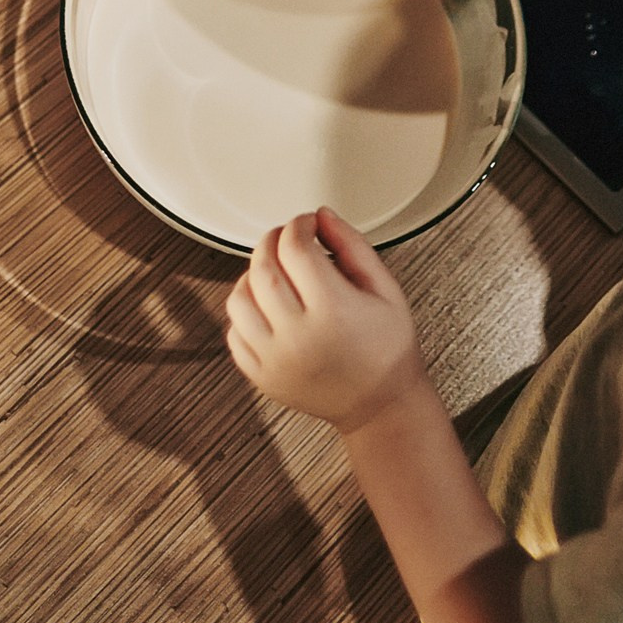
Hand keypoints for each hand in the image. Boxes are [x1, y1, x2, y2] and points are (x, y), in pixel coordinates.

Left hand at [227, 208, 429, 435]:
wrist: (380, 404)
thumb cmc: (388, 348)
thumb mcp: (386, 288)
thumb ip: (353, 246)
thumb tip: (323, 218)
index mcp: (333, 310)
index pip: (295, 247)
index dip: (299, 225)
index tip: (307, 224)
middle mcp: (298, 335)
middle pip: (262, 268)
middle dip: (271, 241)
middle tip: (285, 237)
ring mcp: (275, 359)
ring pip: (238, 298)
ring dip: (251, 274)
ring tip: (273, 271)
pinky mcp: (261, 377)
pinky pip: (235, 333)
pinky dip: (244, 311)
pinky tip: (264, 305)